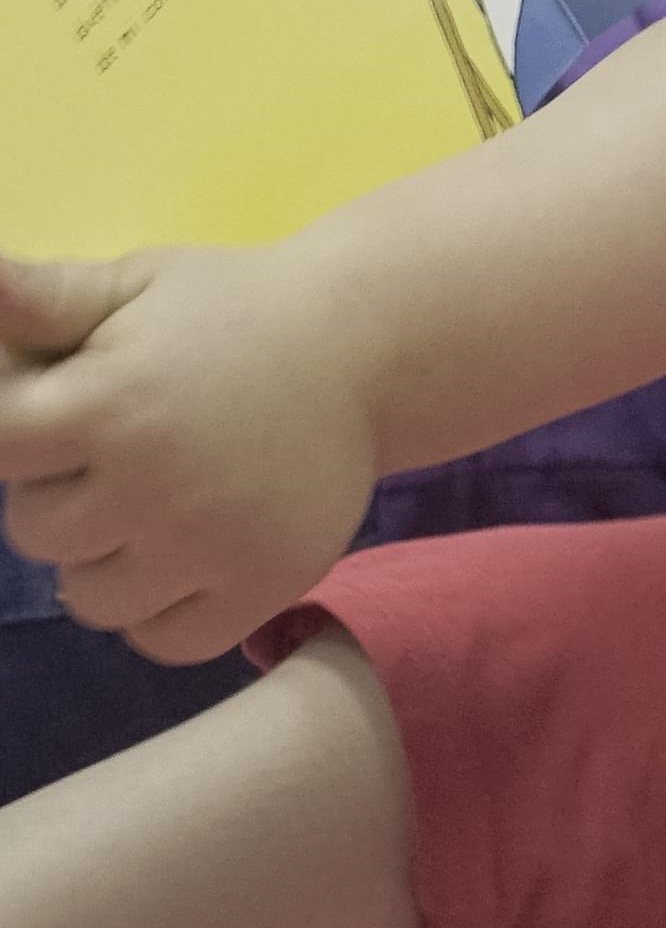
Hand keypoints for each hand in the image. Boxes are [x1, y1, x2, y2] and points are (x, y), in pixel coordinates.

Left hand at [0, 248, 378, 663]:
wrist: (368, 342)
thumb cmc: (236, 308)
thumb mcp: (141, 286)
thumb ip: (45, 298)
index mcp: (108, 403)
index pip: (1, 451)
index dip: (28, 434)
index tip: (72, 413)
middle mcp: (150, 485)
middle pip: (37, 532)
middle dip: (67, 491)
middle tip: (130, 447)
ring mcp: (208, 546)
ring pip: (90, 599)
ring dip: (106, 558)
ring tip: (158, 502)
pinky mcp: (261, 587)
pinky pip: (162, 641)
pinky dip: (161, 610)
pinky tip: (187, 554)